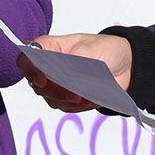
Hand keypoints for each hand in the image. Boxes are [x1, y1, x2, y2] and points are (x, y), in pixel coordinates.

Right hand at [17, 33, 131, 112]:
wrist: (126, 66)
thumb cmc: (107, 49)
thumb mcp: (93, 49)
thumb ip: (76, 61)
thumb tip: (67, 78)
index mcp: (52, 47)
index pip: (27, 56)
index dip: (29, 68)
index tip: (42, 79)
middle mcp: (49, 66)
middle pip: (37, 83)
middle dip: (56, 91)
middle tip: (76, 94)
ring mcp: (57, 83)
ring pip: (50, 98)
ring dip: (69, 100)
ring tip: (89, 94)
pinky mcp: (67, 98)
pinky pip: (65, 107)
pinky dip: (79, 105)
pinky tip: (91, 97)